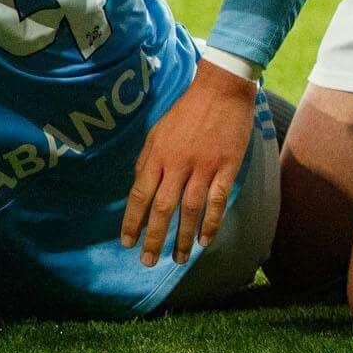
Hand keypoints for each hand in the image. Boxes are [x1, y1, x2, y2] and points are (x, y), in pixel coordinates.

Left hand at [121, 60, 256, 266]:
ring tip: (178, 259)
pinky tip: (205, 240)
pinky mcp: (226, 167)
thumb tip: (138, 184)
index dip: (132, 220)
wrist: (220, 91)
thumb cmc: (185, 112)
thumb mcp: (157, 132)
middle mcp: (177, 163)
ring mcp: (203, 166)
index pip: (139, 194)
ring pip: (190, 209)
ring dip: (183, 237)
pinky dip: (211, 222)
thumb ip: (147, 160)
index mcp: (157, 155)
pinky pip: (217, 200)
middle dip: (153, 237)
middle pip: (162, 207)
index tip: (126, 242)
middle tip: (147, 261)